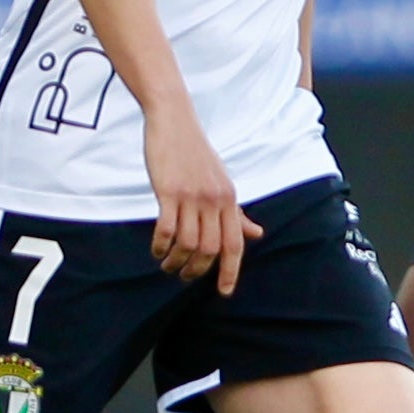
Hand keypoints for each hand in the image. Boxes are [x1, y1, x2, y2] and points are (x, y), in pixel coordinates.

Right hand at [143, 106, 261, 292]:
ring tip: (166, 265)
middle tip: (183, 276)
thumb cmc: (196, 154)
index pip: (235, 244)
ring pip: (188, 244)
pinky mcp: (169, 191)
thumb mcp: (222, 182)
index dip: (231, 271)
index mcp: (230, 199)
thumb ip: (236, 212)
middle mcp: (215, 200)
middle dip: (197, 271)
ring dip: (176, 262)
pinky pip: (166, 230)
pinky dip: (161, 246)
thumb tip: (257, 234)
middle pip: (210, 250)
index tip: (224, 292)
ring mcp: (192, 196)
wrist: (174, 120)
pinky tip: (156, 249)